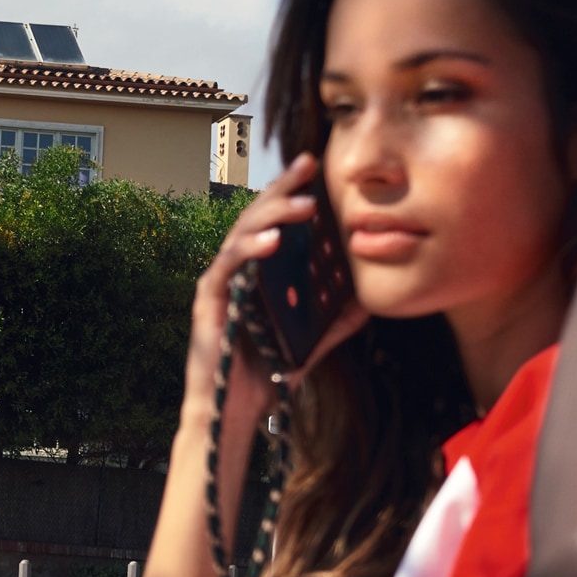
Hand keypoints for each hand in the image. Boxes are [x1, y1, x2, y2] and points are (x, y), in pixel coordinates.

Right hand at [185, 155, 363, 423]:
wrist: (235, 410)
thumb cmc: (266, 373)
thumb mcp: (312, 341)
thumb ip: (336, 319)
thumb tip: (368, 297)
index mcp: (256, 271)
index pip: (275, 221)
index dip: (292, 192)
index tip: (316, 166)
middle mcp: (234, 268)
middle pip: (257, 216)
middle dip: (283, 189)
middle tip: (308, 166)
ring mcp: (219, 281)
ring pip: (243, 232)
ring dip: (274, 215)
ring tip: (305, 205)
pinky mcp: (208, 299)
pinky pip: (229, 265)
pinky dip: (251, 249)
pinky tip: (275, 241)